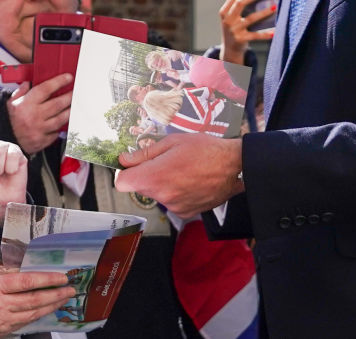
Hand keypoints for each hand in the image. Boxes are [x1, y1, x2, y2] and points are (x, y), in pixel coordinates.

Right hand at [0, 270, 74, 338]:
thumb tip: (29, 273)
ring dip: (50, 306)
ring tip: (63, 299)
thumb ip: (7, 276)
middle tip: (70, 289)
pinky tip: (47, 310)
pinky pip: (24, 322)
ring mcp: (2, 320)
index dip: (47, 280)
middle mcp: (0, 305)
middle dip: (55, 294)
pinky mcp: (3, 331)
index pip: (27, 282)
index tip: (62, 277)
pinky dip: (38, 315)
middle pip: (34, 299)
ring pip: (32, 313)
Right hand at [7, 73, 73, 154]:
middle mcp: (34, 116)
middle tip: (75, 92)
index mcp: (26, 104)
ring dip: (69, 111)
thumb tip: (29, 82)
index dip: (59, 81)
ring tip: (74, 106)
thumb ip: (21, 91)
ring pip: (61, 119)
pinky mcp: (42, 141)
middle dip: (70, 96)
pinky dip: (60, 127)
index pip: (46, 89)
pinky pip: (56, 133)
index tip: (68, 77)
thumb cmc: (7, 121)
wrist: (3, 142)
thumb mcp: (10, 103)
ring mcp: (39, 130)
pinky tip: (63, 122)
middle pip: (58, 104)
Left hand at [115, 133, 243, 218]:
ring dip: (164, 184)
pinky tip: (190, 181)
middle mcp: (162, 196)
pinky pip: (171, 202)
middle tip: (167, 162)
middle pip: (140, 188)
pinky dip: (176, 193)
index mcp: (155, 177)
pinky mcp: (185, 213)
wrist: (233, 165)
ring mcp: (174, 207)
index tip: (135, 165)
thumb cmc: (204, 149)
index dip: (127, 173)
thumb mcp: (172, 142)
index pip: (122, 183)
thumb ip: (144, 153)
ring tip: (183, 171)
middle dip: (148, 175)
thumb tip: (124, 159)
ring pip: (157, 195)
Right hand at [219, 0, 274, 64]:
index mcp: (224, 12)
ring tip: (274, 7)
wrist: (229, 49)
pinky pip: (256, 35)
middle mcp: (227, 20)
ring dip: (264, 12)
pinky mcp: (241, 39)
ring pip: (251, 18)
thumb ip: (237, 3)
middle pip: (240, 3)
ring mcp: (234, 30)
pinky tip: (274, 31)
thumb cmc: (234, 28)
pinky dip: (266, 34)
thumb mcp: (231, 17)